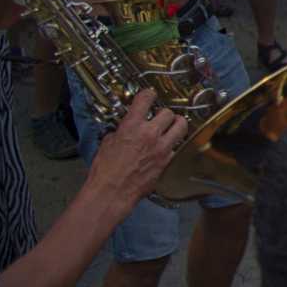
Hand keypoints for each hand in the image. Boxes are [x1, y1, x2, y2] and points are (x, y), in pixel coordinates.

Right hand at [83, 89, 186, 207]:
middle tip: (159, 118)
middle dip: (163, 114)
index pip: (146, 98)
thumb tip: (125, 129)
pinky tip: (167, 148)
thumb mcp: (107, 143)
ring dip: (177, 125)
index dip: (148, 94)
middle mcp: (150, 133)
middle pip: (168, 112)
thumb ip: (120, 131)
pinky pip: (178, 146)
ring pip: (181, 126)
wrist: (112, 192)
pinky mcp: (168, 161)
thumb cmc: (105, 171)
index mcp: (132, 126)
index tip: (150, 95)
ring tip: (172, 127)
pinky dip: (174, 145)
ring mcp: (162, 147)